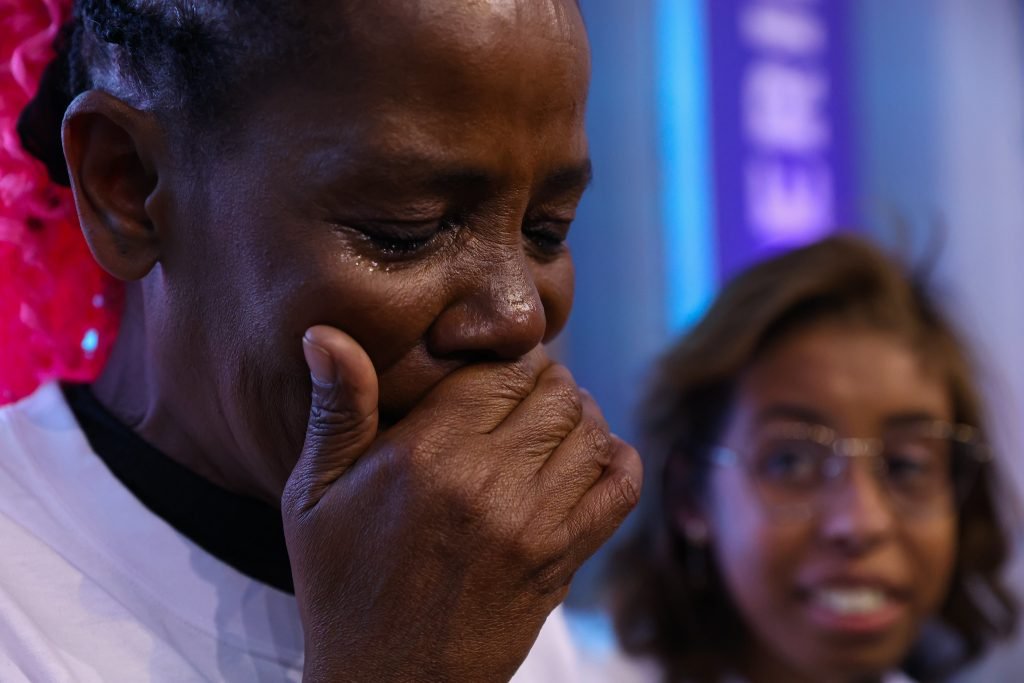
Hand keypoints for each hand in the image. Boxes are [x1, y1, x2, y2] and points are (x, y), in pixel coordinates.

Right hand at [282, 325, 641, 681]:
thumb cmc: (342, 588)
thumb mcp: (313, 498)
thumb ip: (336, 411)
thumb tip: (323, 331)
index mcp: (425, 454)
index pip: (499, 370)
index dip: (506, 360)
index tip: (498, 370)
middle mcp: (487, 481)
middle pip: (555, 393)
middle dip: (546, 381)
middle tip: (527, 392)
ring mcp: (534, 524)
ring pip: (590, 431)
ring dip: (580, 415)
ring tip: (554, 421)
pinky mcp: (562, 560)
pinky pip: (619, 489)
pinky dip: (618, 461)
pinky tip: (593, 457)